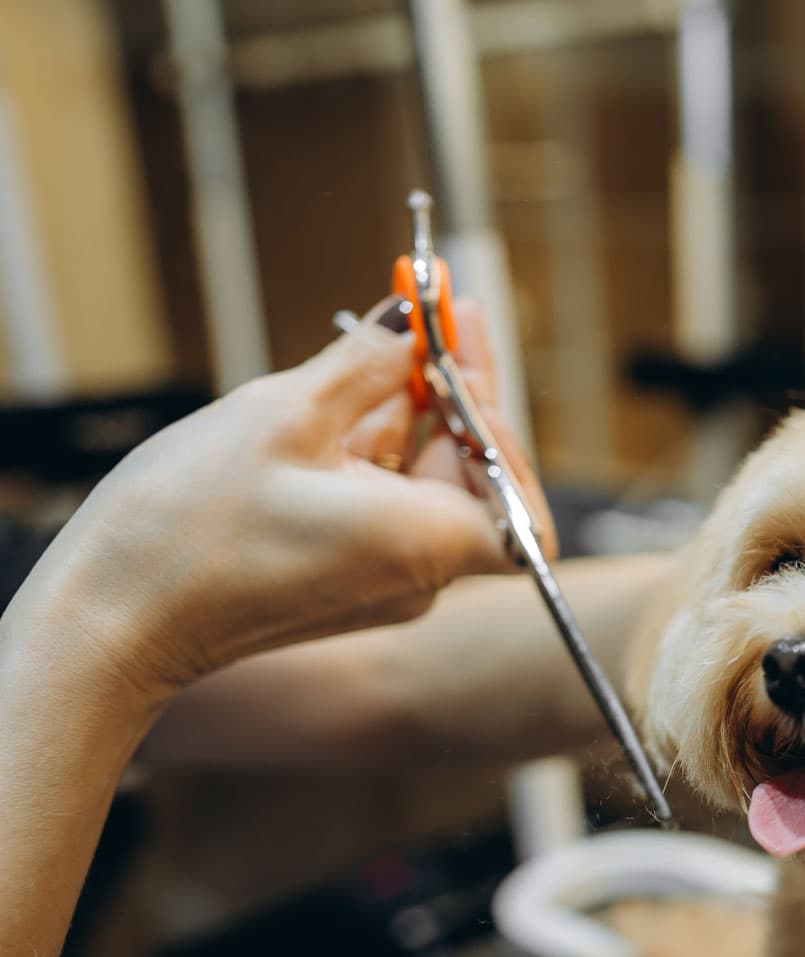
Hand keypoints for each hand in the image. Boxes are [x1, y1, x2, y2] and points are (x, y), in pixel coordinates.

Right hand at [36, 297, 552, 705]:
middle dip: (455, 390)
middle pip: (473, 475)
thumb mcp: (285, 416)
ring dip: (415, 407)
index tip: (460, 348)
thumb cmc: (190, 530)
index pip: (516, 491)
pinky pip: (383, 501)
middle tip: (440, 310)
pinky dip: (377, 443)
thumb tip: (413, 326)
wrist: (111, 621)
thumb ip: (366, 365)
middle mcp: (419, 574)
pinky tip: (360, 386)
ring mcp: (381, 579)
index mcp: (427, 544)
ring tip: (404, 328)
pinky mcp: (343, 575)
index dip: (498, 417)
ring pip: (424, 481)